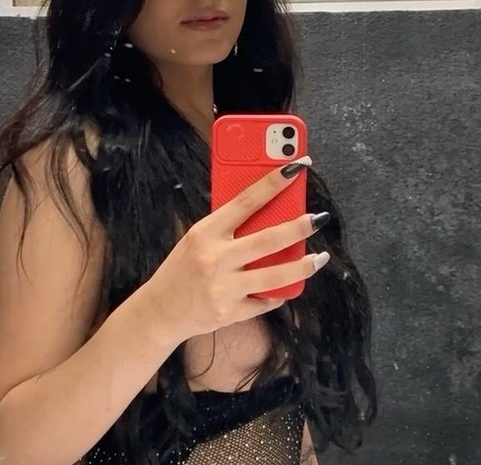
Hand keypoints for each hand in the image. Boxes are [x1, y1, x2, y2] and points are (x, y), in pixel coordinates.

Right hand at [141, 160, 330, 342]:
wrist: (161, 310)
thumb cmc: (180, 268)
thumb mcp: (196, 239)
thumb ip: (225, 227)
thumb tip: (265, 210)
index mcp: (205, 232)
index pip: (245, 201)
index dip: (274, 183)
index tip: (297, 168)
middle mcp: (215, 258)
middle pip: (266, 240)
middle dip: (298, 227)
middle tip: (319, 218)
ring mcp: (224, 288)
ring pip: (274, 276)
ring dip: (302, 265)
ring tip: (320, 257)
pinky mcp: (230, 312)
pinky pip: (264, 300)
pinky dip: (277, 293)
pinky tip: (286, 286)